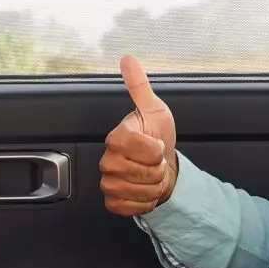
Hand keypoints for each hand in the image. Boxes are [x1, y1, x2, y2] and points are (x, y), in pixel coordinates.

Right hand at [100, 55, 178, 215]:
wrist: (161, 166)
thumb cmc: (157, 137)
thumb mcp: (155, 110)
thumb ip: (140, 86)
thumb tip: (128, 59)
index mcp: (116, 137)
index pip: (138, 146)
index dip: (155, 148)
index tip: (157, 144)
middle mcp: (107, 161)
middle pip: (142, 172)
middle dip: (158, 169)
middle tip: (154, 161)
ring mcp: (108, 182)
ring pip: (140, 191)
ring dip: (155, 186)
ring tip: (152, 175)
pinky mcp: (112, 202)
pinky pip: (133, 208)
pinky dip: (147, 202)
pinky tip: (146, 190)